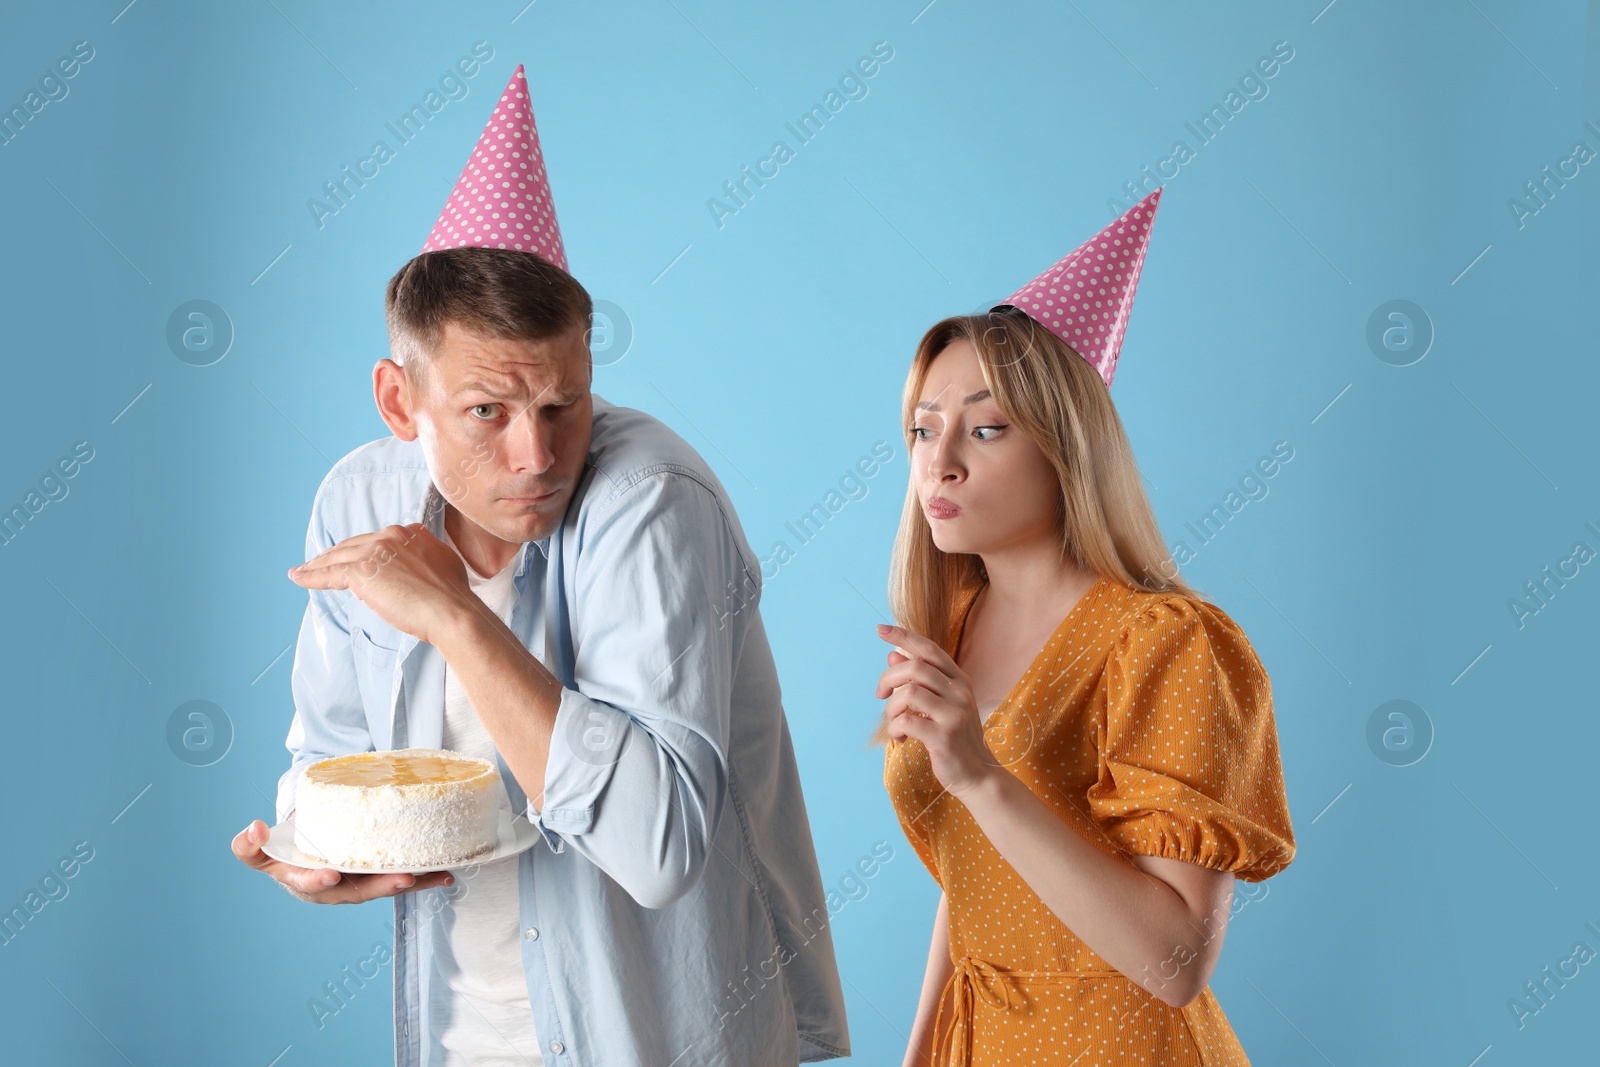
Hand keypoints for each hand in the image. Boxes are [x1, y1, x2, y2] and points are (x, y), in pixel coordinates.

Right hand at [231, 819, 454, 904]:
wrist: (307, 846)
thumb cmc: (286, 846)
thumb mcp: (262, 847)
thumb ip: (250, 844)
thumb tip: (254, 828)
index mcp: (301, 880)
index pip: (307, 883)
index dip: (316, 881)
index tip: (328, 874)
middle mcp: (332, 889)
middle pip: (355, 892)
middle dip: (379, 887)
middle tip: (401, 879)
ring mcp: (357, 885)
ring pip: (382, 887)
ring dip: (407, 883)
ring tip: (428, 876)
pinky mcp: (378, 878)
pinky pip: (402, 880)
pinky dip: (426, 879)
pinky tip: (447, 876)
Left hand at [288, 523, 471, 643]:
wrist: (451, 610)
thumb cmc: (452, 596)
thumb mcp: (442, 563)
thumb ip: (424, 557)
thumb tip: (408, 568)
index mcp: (410, 533)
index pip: (376, 541)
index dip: (362, 551)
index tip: (354, 560)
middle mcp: (391, 536)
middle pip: (353, 545)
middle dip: (335, 554)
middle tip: (320, 562)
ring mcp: (374, 551)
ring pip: (337, 556)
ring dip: (317, 564)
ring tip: (303, 570)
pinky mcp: (360, 570)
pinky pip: (329, 573)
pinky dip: (311, 576)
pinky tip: (298, 577)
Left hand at [875, 623, 998, 797]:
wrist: (977, 773)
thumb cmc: (954, 735)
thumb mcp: (939, 703)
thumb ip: (918, 680)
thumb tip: (892, 656)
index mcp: (959, 679)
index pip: (929, 649)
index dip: (903, 636)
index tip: (880, 629)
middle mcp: (960, 691)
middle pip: (915, 668)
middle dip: (888, 678)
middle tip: (880, 694)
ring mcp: (954, 714)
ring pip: (909, 693)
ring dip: (891, 707)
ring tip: (895, 721)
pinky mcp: (944, 737)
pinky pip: (907, 721)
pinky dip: (896, 728)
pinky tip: (901, 738)